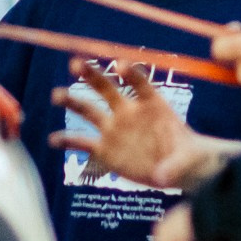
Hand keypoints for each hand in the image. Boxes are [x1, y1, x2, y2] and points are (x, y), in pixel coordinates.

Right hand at [50, 60, 222, 189]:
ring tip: (57, 95)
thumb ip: (174, 166)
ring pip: (89, 110)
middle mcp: (128, 111)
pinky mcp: (105, 149)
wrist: (178, 168)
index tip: (120, 64)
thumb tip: (162, 178)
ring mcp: (114, 129)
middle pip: (107, 88)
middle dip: (92, 75)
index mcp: (152, 104)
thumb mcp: (187, 160)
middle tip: (76, 63)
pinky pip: (82, 143)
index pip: (140, 83)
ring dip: (72, 101)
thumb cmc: (187, 156)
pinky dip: (67, 141)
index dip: (130, 73)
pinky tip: (53, 140)